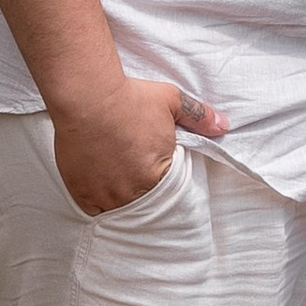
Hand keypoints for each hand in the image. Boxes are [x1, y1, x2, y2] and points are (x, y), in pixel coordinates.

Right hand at [48, 71, 228, 218]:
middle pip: (144, 204)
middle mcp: (132, 193)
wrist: (87, 96)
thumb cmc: (130, 98)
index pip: (170, 192)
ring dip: (121, 198)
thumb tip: (223, 125)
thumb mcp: (172, 101)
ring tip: (119, 182)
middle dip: (144, 192)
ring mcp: (106, 196)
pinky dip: (99, 201)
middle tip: (137, 178)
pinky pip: (95, 209)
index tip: (158, 173)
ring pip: (119, 209)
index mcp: (158, 176)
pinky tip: (101, 187)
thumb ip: (199, 117)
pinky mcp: (82, 194)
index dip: (165, 182)